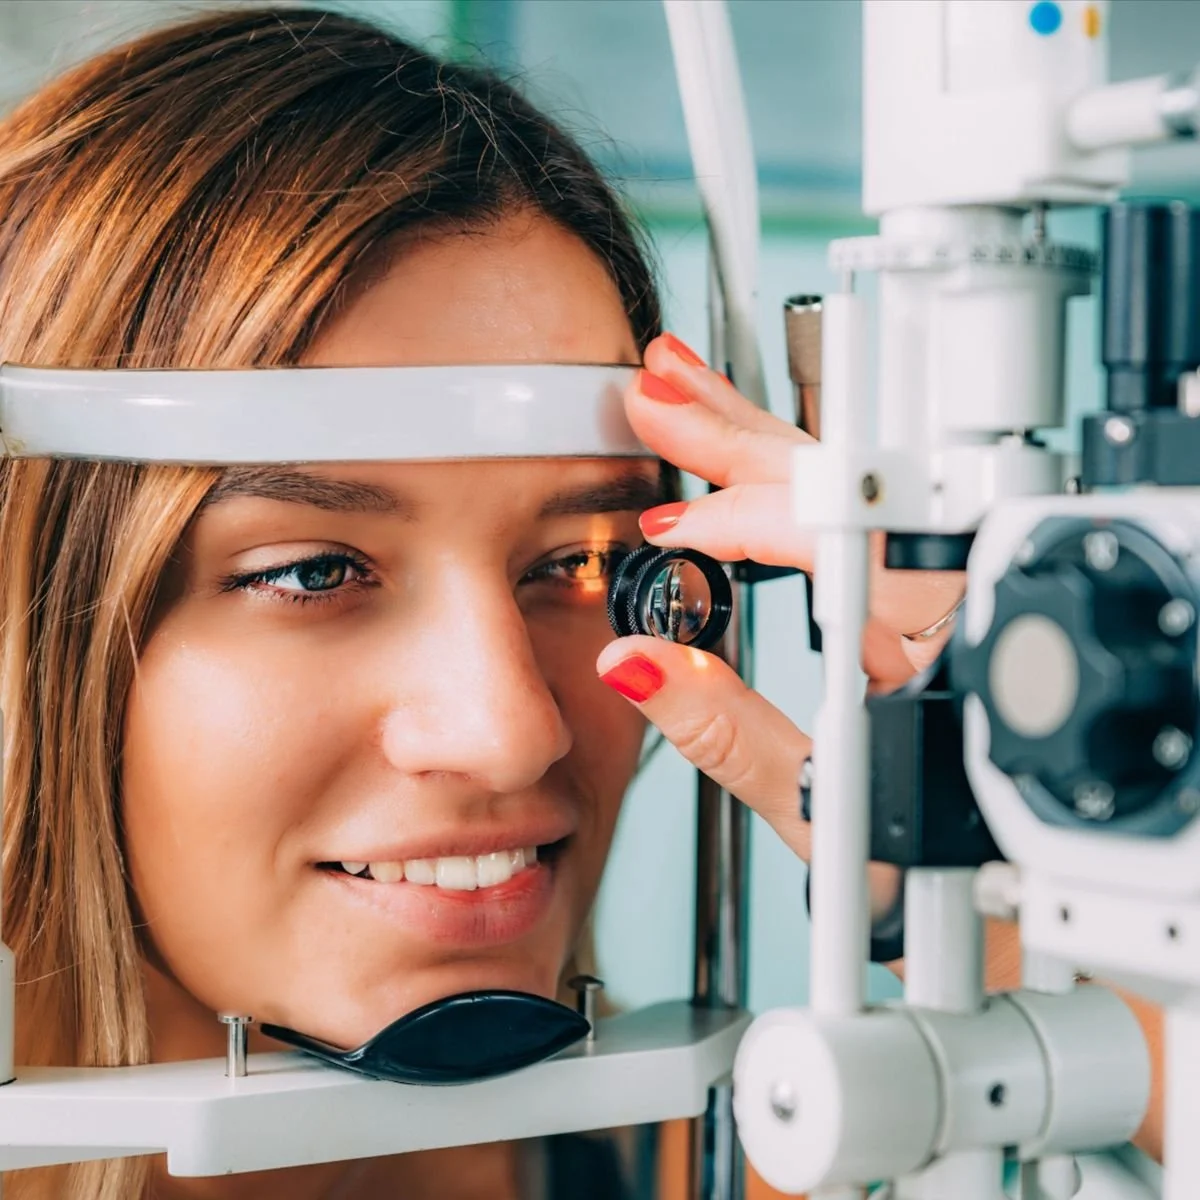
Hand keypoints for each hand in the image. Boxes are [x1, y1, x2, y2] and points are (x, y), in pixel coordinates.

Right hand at [595, 332, 964, 861]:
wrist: (977, 894)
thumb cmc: (929, 864)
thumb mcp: (817, 811)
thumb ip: (725, 735)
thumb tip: (637, 661)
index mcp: (953, 638)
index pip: (845, 535)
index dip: (750, 518)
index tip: (673, 524)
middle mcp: (958, 596)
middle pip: (848, 482)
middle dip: (741, 436)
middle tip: (659, 395)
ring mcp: (940, 588)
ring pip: (848, 485)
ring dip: (755, 438)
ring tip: (684, 397)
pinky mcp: (918, 595)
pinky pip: (846, 513)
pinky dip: (779, 479)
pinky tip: (732, 455)